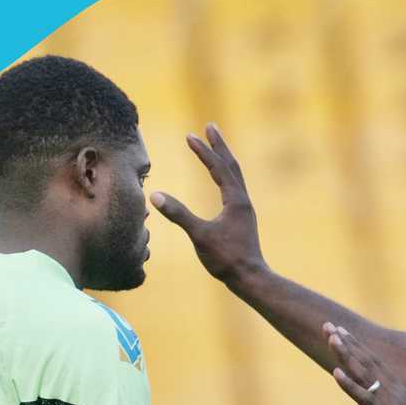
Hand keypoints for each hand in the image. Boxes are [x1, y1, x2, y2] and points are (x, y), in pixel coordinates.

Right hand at [150, 124, 266, 283]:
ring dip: (224, 159)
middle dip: (219, 146)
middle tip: (210, 126)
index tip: (190, 136)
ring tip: (216, 146)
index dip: (204, 152)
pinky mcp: (242, 220)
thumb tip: (155, 195)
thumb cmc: (226, 259)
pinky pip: (234, 189)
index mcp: (235, 201)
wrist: (250, 278)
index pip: (218, 168)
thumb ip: (178, 214)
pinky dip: (226, 177)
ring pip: (235, 177)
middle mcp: (243, 201)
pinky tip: (221, 182)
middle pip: (231, 165)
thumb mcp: (199, 236)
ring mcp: (244, 210)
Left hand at [323, 322, 405, 404]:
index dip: (354, 345)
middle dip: (346, 342)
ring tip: (332, 337)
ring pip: (364, 373)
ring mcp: (390, 402)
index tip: (339, 331)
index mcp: (395, 390)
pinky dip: (350, 385)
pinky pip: (365, 398)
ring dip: (347, 354)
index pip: (371, 362)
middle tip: (329, 324)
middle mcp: (393, 390)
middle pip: (365, 360)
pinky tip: (336, 373)